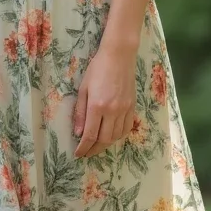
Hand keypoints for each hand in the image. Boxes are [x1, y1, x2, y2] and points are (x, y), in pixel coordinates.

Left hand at [72, 41, 136, 157]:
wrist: (119, 56)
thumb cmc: (97, 69)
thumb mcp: (83, 89)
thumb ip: (80, 112)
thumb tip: (78, 133)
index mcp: (97, 106)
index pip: (90, 135)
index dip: (83, 148)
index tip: (78, 154)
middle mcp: (112, 111)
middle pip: (104, 139)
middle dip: (94, 150)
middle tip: (86, 153)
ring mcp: (124, 110)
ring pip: (116, 136)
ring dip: (106, 145)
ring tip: (97, 146)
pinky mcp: (132, 107)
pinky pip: (126, 128)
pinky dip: (118, 136)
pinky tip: (111, 136)